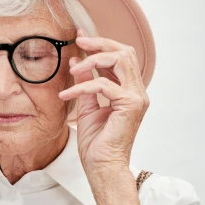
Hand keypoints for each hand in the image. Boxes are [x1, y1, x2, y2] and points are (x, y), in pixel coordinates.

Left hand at [58, 29, 149, 173]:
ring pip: (120, 60)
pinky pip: (103, 85)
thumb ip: (86, 84)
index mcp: (129, 91)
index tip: (81, 38)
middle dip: (100, 44)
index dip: (101, 45)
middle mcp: (137, 92)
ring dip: (93, 60)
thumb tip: (77, 63)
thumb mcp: (87, 106)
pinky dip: (82, 86)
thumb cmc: (97, 143)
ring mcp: (137, 98)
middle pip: (125, 52)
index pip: (120, 58)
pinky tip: (66, 96)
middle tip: (78, 42)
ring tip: (73, 70)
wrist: (102, 166)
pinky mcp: (130, 105)